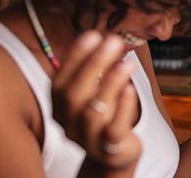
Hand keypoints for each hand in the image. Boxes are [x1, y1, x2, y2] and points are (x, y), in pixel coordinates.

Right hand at [51, 31, 140, 170]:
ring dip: (110, 83)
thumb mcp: (94, 93)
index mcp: (59, 107)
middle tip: (113, 41)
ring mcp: (87, 139)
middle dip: (93, 64)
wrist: (112, 156)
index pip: (60, 80)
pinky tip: (131, 89)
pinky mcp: (109, 150)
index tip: (93, 34)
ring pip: (93, 111)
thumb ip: (95, 71)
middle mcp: (68, 123)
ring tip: (127, 63)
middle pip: (74, 93)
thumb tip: (106, 37)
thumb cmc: (104, 116)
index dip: (75, 57)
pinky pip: (113, 130)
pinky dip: (122, 108)